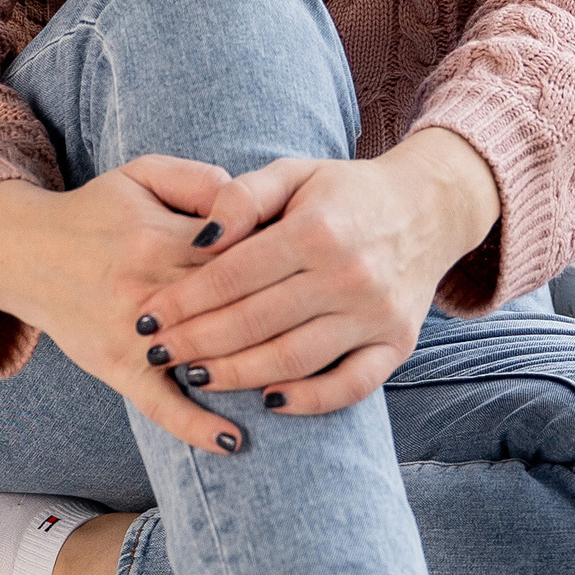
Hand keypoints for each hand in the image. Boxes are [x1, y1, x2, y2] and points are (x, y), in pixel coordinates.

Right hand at [0, 157, 289, 454]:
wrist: (26, 251)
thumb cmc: (97, 210)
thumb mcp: (144, 174)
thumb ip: (201, 180)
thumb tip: (251, 203)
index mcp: (159, 237)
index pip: (238, 254)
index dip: (279, 263)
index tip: (310, 270)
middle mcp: (147, 290)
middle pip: (229, 309)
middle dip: (276, 317)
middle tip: (318, 323)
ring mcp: (133, 336)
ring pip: (203, 358)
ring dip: (250, 371)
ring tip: (299, 380)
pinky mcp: (117, 368)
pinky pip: (160, 406)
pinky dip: (196, 427)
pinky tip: (234, 442)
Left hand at [123, 128, 500, 417]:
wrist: (427, 207)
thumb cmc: (344, 192)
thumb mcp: (294, 172)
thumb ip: (243, 196)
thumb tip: (201, 237)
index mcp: (318, 229)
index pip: (234, 275)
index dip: (183, 299)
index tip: (147, 316)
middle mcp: (350, 275)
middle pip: (256, 321)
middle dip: (197, 342)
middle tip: (157, 352)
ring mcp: (376, 314)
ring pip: (293, 359)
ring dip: (237, 375)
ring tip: (194, 377)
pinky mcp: (397, 344)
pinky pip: (350, 386)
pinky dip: (308, 401)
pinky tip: (267, 403)